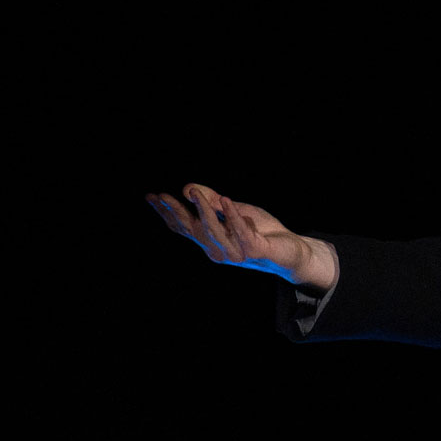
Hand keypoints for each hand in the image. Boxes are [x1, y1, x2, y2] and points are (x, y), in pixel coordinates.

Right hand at [147, 183, 337, 290]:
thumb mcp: (236, 211)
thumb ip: (214, 202)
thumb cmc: (260, 231)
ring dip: (204, 210)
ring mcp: (234, 253)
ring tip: (195, 192)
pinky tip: (227, 200)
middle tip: (162, 195)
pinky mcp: (252, 251)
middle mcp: (216, 249)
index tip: (151, 197)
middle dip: (176, 212)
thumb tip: (188, 188)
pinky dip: (233, 216)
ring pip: (213, 230)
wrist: (290, 251)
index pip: (183, 227)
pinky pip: (241, 232)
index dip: (166, 213)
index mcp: (210, 240)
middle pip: (192, 229)